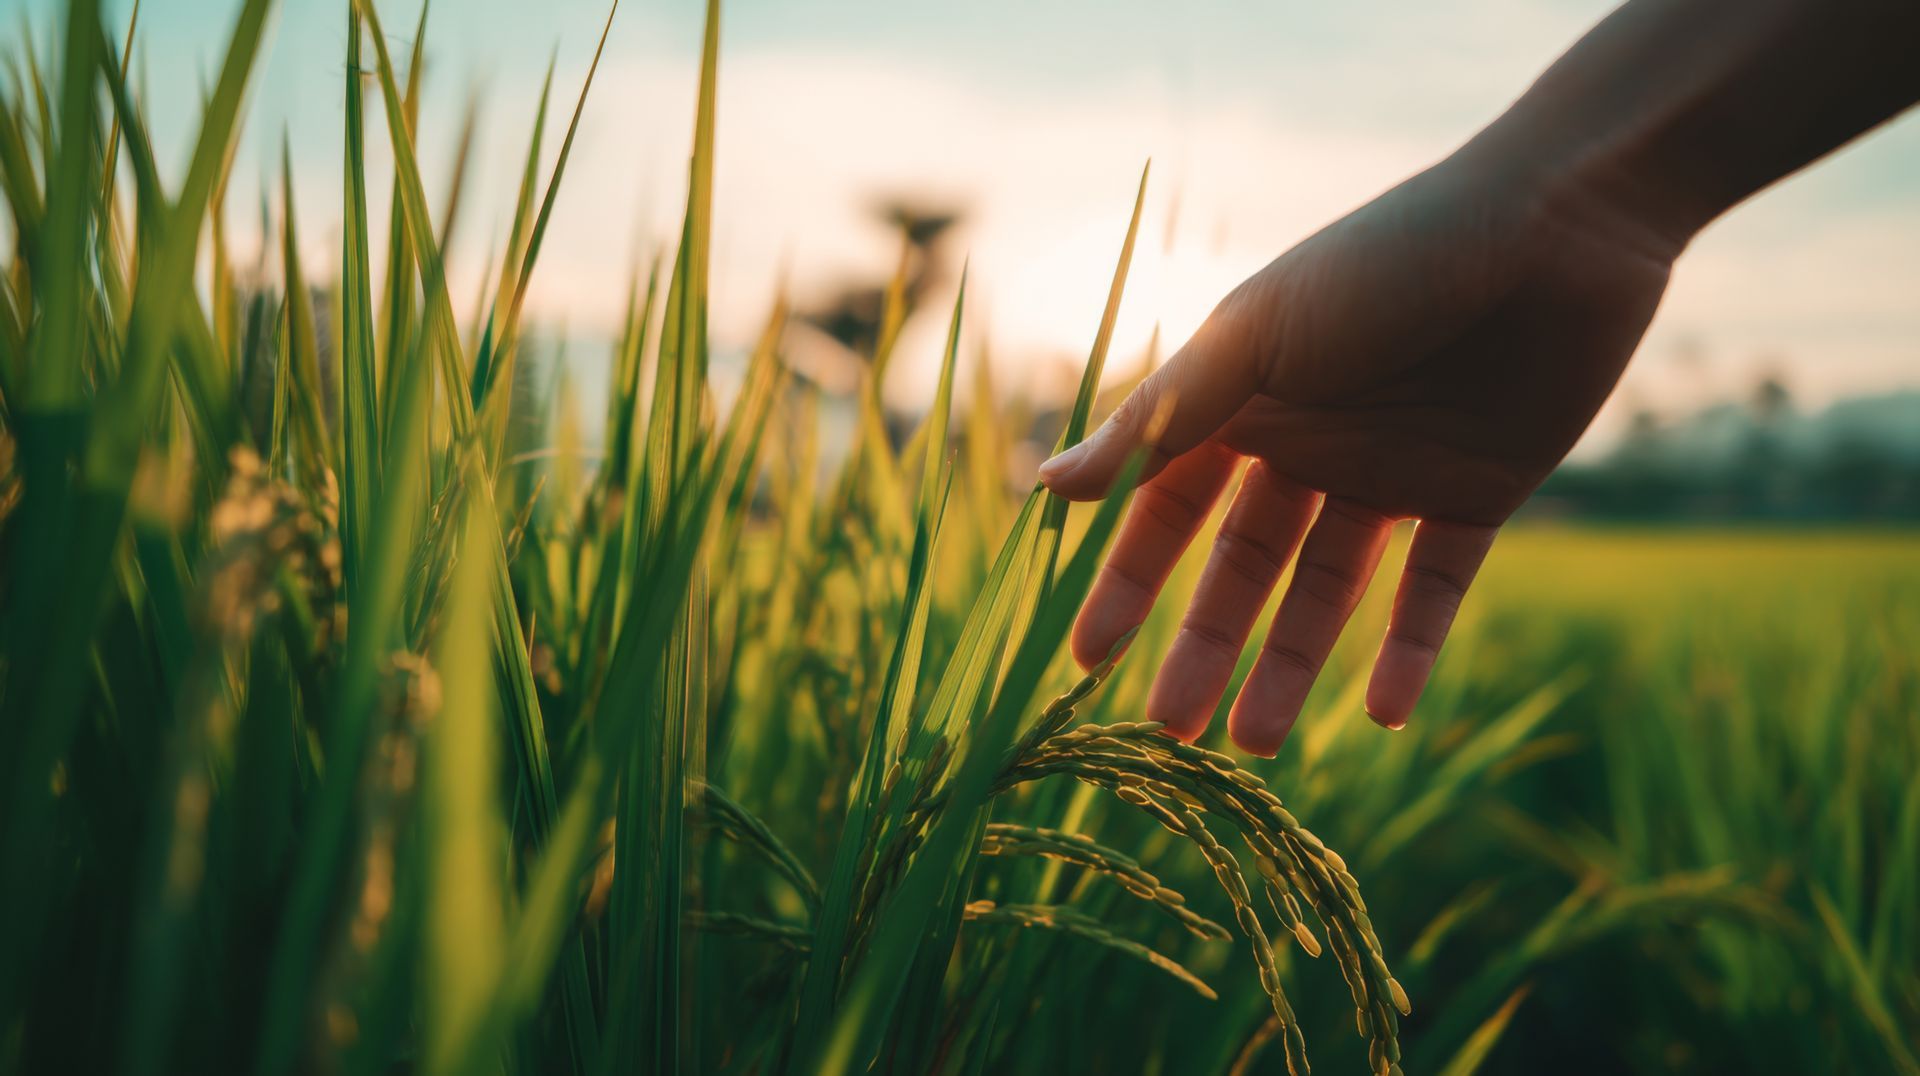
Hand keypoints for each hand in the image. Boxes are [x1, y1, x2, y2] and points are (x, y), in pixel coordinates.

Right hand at [1039, 149, 1681, 755]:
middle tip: (1172, 729)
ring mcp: (1391, 473)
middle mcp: (1309, 443)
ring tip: (1255, 746)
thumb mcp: (1259, 337)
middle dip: (1206, 644)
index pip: (1167, 507)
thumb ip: (1161, 418)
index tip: (1089, 660)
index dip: (1128, 581)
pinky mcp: (1476, 495)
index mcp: (1246, 399)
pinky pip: (1433, 589)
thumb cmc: (1388, 260)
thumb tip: (1048, 488)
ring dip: (1291, 664)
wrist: (1559, 223)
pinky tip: (1379, 714)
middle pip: (1242, 564)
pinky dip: (1408, 651)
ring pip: (1328, 591)